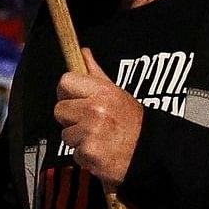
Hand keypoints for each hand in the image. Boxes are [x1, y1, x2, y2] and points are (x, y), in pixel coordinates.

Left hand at [53, 53, 143, 184]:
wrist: (149, 151)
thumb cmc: (132, 123)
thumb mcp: (116, 93)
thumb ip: (95, 74)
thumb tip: (83, 53)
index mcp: (102, 92)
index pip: (65, 81)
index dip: (67, 92)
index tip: (75, 100)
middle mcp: (96, 110)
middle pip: (59, 110)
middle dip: (71, 118)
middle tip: (90, 122)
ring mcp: (91, 133)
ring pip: (65, 135)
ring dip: (78, 139)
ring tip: (98, 137)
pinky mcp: (89, 154)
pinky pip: (75, 154)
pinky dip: (85, 156)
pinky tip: (101, 151)